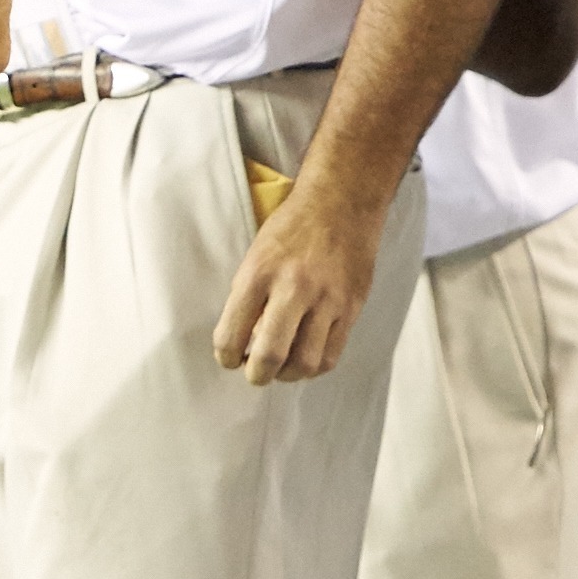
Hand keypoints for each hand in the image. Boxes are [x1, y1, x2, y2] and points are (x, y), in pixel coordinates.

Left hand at [215, 170, 380, 379]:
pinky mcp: (351, 307)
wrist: (341, 202)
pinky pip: (331, 355)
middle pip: (269, 356)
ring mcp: (326, 300)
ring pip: (304, 363)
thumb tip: (243, 340)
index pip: (232, 334)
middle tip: (254, 374)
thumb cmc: (292, 228)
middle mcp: (293, 288)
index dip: (226, 357)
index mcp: (259, 273)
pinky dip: (314, 366)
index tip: (229, 359)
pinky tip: (305, 357)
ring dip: (287, 375)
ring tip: (281, 368)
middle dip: (256, 375)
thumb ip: (249, 296)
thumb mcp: (256, 254)